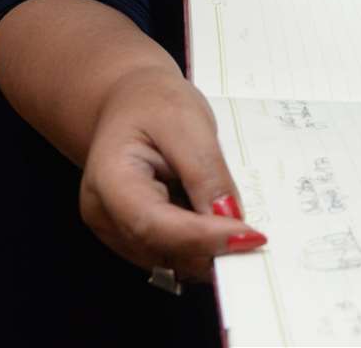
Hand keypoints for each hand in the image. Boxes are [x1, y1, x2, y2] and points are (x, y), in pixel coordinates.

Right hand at [79, 66, 266, 282]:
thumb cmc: (153, 103)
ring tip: (234, 216)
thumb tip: (230, 218)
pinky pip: (173, 252)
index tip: (249, 237)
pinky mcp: (134, 237)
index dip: (203, 237)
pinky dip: (200, 243)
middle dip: (211, 247)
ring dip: (207, 247)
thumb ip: (206, 171)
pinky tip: (217, 219)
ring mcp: (116, 230)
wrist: (130, 102)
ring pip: (171, 258)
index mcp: (108, 180)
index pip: (154, 223)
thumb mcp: (185, 122)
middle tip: (257, 236)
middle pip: (163, 248)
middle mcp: (104, 215)